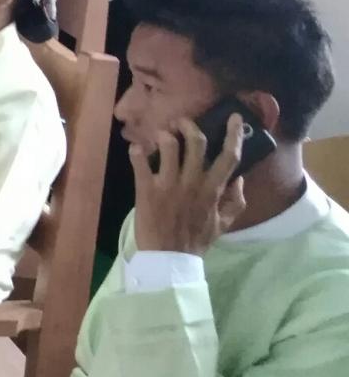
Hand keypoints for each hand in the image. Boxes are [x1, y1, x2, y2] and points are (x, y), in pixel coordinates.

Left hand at [129, 114, 246, 255]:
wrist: (169, 259)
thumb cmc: (196, 240)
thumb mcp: (224, 224)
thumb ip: (235, 201)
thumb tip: (239, 179)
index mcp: (213, 190)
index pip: (229, 157)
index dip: (234, 135)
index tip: (235, 118)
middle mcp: (193, 183)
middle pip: (196, 142)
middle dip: (189, 126)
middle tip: (181, 122)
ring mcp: (169, 184)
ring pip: (168, 146)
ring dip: (164, 135)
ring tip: (161, 136)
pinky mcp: (146, 188)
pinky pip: (139, 161)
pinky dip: (136, 150)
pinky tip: (137, 149)